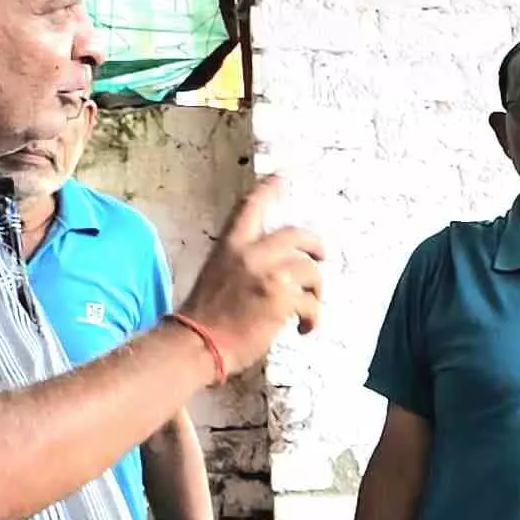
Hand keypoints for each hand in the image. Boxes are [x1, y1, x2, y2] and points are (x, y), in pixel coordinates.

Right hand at [176, 172, 325, 369]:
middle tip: (322, 256)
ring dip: (315, 291)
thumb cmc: (204, 318)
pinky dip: (312, 319)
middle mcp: (250, 253)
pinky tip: (303, 329)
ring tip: (307, 309)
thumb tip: (273, 270)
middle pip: (296, 234)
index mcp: (230, 246)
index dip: (268, 189)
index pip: (250, 207)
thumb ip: (243, 265)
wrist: (197, 343)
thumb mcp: (217, 276)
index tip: (283, 176)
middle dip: (315, 244)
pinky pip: (311, 304)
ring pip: (310, 271)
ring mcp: (268, 274)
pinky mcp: (282, 299)